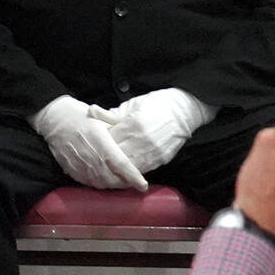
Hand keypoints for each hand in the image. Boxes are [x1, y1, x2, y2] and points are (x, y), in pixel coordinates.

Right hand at [32, 95, 147, 190]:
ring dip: (113, 184)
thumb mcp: (100, 117)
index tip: (143, 185)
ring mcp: (80, 165)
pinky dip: (100, 183)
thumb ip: (116, 129)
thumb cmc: (78, 115)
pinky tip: (104, 178)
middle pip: (113, 180)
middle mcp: (91, 157)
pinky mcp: (72, 170)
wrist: (53, 118)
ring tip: (120, 180)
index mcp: (101, 143)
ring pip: (102, 184)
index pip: (122, 165)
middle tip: (134, 182)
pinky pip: (89, 183)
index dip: (134, 177)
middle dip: (126, 183)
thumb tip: (131, 138)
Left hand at [91, 87, 214, 174]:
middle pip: (117, 155)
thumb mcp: (132, 104)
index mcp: (132, 124)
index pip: (109, 139)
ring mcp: (153, 152)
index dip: (99, 142)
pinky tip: (123, 170)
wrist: (183, 111)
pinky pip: (143, 169)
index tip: (91, 143)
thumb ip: (112, 113)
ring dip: (118, 168)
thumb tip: (91, 111)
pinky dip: (132, 170)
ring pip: (129, 166)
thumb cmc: (156, 104)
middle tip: (96, 158)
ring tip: (106, 167)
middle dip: (106, 157)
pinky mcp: (161, 159)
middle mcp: (142, 140)